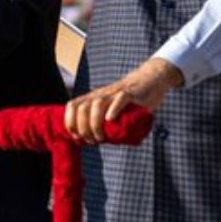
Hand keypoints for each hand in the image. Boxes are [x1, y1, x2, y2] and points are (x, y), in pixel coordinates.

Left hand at [64, 57, 182, 142]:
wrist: (150, 81)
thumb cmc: (129, 101)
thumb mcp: (111, 109)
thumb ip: (102, 121)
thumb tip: (90, 140)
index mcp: (94, 98)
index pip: (73, 106)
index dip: (70, 122)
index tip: (77, 137)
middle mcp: (101, 94)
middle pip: (82, 108)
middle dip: (83, 128)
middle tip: (92, 140)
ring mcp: (115, 93)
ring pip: (97, 105)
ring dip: (96, 123)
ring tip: (101, 137)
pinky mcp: (131, 93)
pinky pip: (120, 99)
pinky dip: (113, 110)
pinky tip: (111, 120)